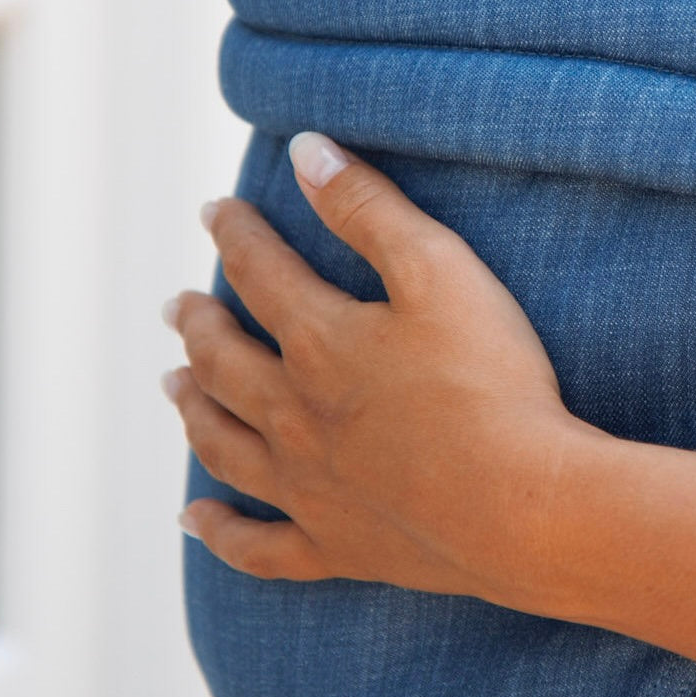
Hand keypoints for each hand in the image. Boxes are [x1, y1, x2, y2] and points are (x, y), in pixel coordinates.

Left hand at [163, 133, 594, 604]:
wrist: (522, 507)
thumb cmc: (491, 382)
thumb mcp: (437, 270)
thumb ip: (368, 207)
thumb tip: (305, 150)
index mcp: (321, 342)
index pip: (261, 273)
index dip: (237, 235)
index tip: (218, 212)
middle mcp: (295, 415)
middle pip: (225, 362)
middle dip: (199, 325)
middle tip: (177, 307)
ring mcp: (309, 487)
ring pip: (225, 443)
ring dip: (194, 409)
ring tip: (173, 385)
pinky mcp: (337, 546)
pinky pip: (257, 546)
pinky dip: (219, 532)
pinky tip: (194, 520)